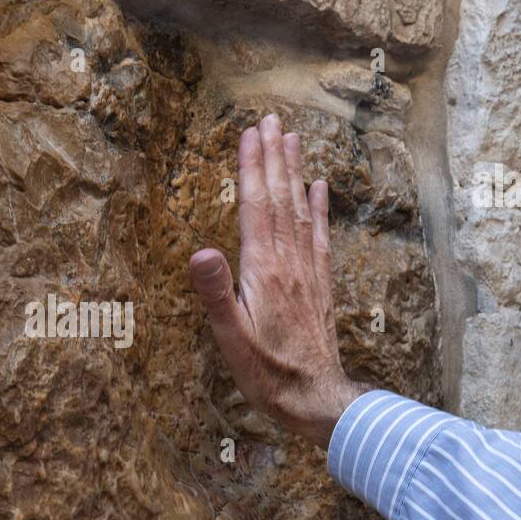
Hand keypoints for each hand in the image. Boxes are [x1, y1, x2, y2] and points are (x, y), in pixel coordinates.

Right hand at [189, 113, 369, 449]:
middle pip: (280, 199)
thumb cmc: (267, 373)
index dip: (252, 169)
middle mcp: (289, 262)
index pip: (256, 208)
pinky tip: (319, 188)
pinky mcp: (320, 285)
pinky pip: (321, 236)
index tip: (249, 133)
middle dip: (273, 158)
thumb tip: (200, 250)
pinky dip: (320, 208)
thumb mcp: (231, 338)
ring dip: (294, 173)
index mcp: (263, 270)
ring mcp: (308, 272)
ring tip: (292, 139)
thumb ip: (216, 292)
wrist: (317, 399)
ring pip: (301, 210)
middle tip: (270, 120)